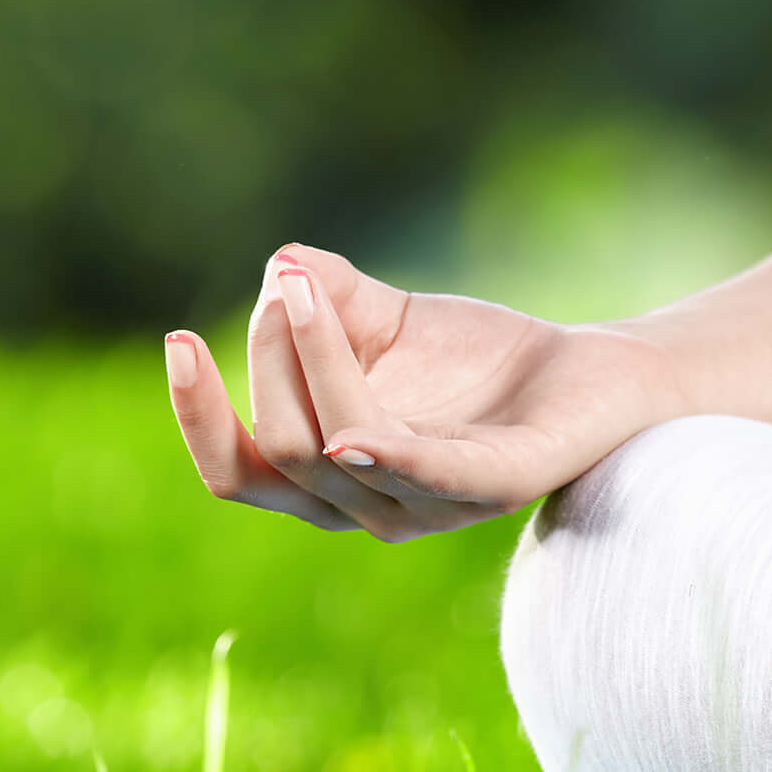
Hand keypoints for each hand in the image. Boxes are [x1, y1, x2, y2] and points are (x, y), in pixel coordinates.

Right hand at [161, 245, 687, 540]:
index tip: (178, 341)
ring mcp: (433, 507)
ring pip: (334, 452)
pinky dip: (384, 455)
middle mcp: (370, 507)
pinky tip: (353, 428)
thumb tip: (281, 264)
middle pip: (281, 447)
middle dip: (270, 356)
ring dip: (311, 363)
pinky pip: (428, 478)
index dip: (199, 417)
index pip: (237, 471)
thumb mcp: (384, 316)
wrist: (594, 373)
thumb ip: (324, 293)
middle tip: (291, 284)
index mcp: (331, 479)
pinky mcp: (497, 486)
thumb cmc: (478, 360)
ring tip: (308, 290)